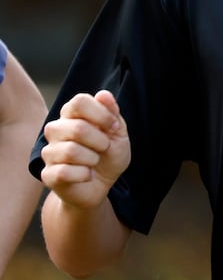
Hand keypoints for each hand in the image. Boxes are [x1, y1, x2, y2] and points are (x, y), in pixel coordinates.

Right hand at [38, 91, 130, 209]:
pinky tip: (86, 175)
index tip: (114, 127)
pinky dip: (84, 175)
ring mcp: (49, 152)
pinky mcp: (47, 174)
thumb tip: (103, 94)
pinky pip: (65, 172)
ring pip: (71, 151)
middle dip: (100, 141)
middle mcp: (55, 130)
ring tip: (94, 162)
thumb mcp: (118, 133)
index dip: (102, 114)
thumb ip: (112, 113)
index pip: (79, 102)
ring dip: (93, 159)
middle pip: (76, 127)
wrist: (101, 185)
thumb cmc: (108, 155)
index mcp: (71, 115)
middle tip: (104, 148)